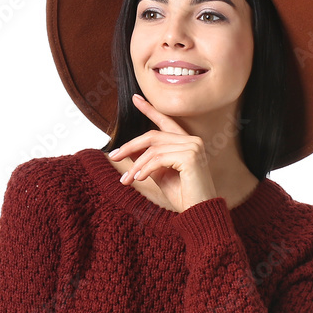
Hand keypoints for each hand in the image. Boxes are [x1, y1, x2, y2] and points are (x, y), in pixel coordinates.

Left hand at [108, 93, 216, 211]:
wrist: (199, 213)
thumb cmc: (183, 196)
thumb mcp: (161, 175)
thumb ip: (149, 160)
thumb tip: (129, 152)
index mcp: (187, 143)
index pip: (165, 122)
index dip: (150, 110)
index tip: (135, 99)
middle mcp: (193, 141)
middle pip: (153, 135)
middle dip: (130, 146)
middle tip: (113, 156)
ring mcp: (193, 147)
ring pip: (153, 149)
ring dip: (135, 165)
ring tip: (126, 180)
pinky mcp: (190, 157)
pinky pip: (158, 159)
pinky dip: (144, 169)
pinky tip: (139, 179)